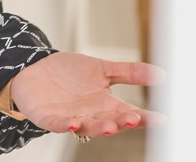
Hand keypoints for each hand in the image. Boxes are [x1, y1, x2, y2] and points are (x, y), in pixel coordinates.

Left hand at [8, 52, 162, 137]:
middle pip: (110, 122)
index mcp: (106, 105)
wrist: (34, 68)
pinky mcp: (48, 117)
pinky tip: (73, 123)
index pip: (129, 113)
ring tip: (110, 126)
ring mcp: (69, 117)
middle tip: (135, 119)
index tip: (161, 119)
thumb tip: (161, 74)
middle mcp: (90, 115)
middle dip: (122, 122)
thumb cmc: (69, 73)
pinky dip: (65, 125)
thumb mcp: (102, 69)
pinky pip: (57, 123)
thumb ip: (128, 73)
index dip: (144, 118)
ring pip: (87, 126)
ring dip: (98, 127)